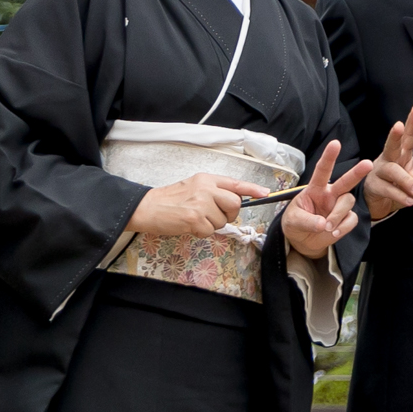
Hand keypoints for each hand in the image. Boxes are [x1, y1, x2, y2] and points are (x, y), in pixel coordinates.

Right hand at [129, 171, 263, 239]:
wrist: (147, 207)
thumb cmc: (170, 200)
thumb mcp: (194, 187)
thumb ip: (213, 191)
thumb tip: (233, 202)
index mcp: (207, 179)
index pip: (235, 183)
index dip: (252, 189)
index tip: (265, 194)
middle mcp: (206, 188)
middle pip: (235, 203)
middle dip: (229, 214)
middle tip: (213, 216)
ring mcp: (201, 202)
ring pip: (223, 220)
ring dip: (211, 225)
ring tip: (195, 219)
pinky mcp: (194, 218)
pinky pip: (209, 231)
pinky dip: (201, 232)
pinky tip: (189, 225)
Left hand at [283, 138, 369, 258]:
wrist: (302, 241)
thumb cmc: (295, 224)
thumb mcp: (293, 220)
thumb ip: (307, 221)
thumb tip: (323, 224)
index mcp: (315, 188)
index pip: (322, 170)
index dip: (329, 157)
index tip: (335, 143)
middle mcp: (330, 194)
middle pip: (346, 181)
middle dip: (357, 172)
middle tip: (368, 164)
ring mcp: (339, 206)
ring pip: (348, 202)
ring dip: (337, 215)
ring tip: (326, 228)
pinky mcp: (346, 219)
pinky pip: (351, 220)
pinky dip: (342, 228)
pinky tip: (333, 233)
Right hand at [360, 104, 412, 222]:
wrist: (378, 201)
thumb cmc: (398, 185)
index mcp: (401, 153)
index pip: (409, 137)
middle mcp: (389, 159)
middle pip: (392, 146)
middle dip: (395, 135)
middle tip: (399, 126)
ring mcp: (379, 171)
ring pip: (392, 171)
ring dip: (406, 181)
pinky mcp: (373, 186)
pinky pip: (388, 190)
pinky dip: (401, 196)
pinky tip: (410, 201)